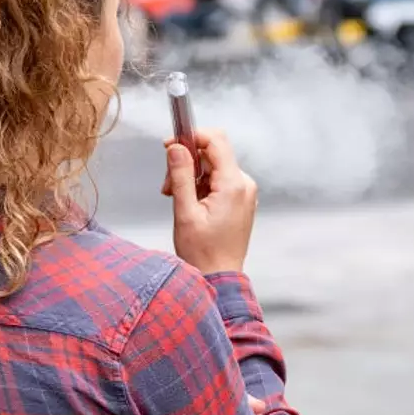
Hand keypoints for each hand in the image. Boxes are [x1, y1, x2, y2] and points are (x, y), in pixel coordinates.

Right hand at [163, 129, 257, 274]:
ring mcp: (245, 193)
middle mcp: (244, 184)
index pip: (215, 140)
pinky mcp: (240, 200)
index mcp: (233, 185)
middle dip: (187, 162)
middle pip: (213, 153)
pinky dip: (201, 185)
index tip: (169, 145)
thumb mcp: (185, 212)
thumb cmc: (203, 253)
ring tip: (178, 200)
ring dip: (191, 176)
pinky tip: (191, 204)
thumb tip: (175, 147)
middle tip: (168, 187)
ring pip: (214, 167)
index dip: (190, 137)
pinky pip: (219, 180)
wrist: (220, 278)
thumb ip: (181, 176)